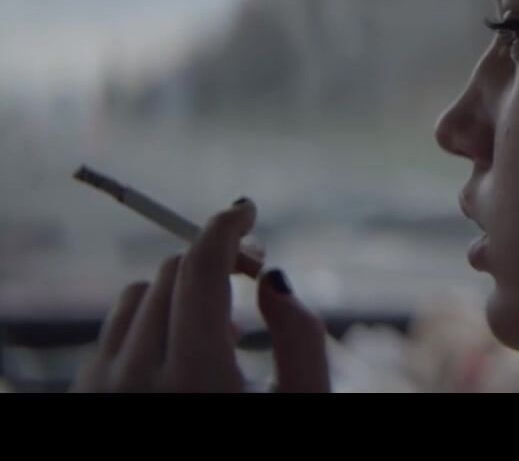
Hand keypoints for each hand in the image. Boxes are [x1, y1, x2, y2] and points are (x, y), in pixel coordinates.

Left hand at [72, 198, 330, 391]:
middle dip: (215, 267)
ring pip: (139, 296)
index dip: (226, 226)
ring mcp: (100, 388)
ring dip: (182, 297)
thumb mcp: (306, 405)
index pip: (200, 267)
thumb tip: (270, 277)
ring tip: (218, 339)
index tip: (247, 210)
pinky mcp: (83, 396)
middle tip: (253, 284)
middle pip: (173, 273)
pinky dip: (150, 324)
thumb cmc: (265, 449)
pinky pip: (114, 329)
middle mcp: (136, 378)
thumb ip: (301, 336)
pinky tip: (181, 360)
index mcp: (196, 378)